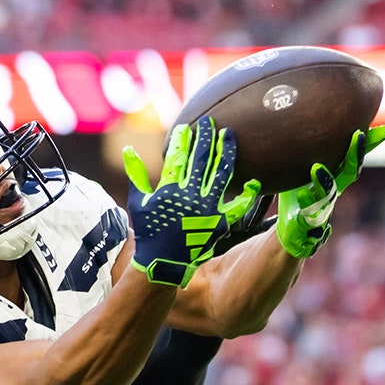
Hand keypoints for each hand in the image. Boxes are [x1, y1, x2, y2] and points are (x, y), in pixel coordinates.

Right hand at [123, 116, 252, 286]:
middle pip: (202, 159)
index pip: (177, 156)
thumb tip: (127, 149)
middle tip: (210, 122)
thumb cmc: (148, 231)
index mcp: (169, 190)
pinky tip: (256, 182)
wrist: (162, 262)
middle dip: (206, 137)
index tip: (185, 127)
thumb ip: (136, 174)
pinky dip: (249, 195)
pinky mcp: (220, 223)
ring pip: (222, 174)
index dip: (181, 139)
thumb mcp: (138, 202)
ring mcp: (207, 209)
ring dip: (226, 152)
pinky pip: (238, 206)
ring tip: (229, 135)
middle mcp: (190, 197)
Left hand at [275, 124, 384, 257]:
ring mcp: (323, 207)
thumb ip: (310, 153)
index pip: (353, 157)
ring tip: (316, 168)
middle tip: (359, 135)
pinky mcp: (309, 222)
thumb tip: (316, 119)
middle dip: (355, 153)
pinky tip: (302, 193)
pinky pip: (310, 214)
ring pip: (328, 193)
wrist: (293, 232)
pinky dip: (307, 203)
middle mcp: (333, 190)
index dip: (370, 144)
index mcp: (334, 177)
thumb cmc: (298, 197)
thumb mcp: (302, 172)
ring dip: (324, 180)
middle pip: (349, 171)